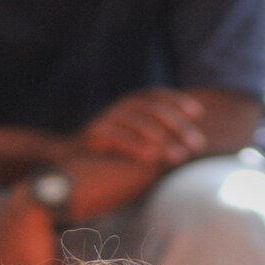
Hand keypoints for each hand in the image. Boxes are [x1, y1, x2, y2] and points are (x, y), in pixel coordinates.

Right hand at [76, 90, 207, 165]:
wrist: (65, 168)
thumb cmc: (104, 162)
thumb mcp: (132, 149)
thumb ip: (153, 142)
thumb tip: (183, 145)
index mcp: (127, 108)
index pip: (155, 96)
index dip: (177, 101)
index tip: (198, 113)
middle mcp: (116, 110)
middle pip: (150, 108)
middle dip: (176, 125)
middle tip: (197, 144)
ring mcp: (103, 121)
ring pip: (135, 122)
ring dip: (161, 138)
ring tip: (179, 157)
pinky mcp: (90, 138)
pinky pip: (116, 137)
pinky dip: (135, 146)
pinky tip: (151, 157)